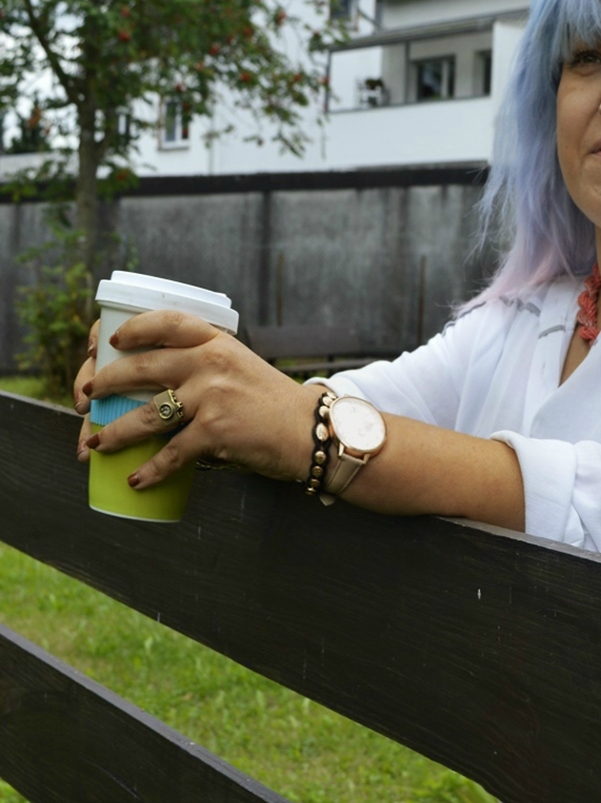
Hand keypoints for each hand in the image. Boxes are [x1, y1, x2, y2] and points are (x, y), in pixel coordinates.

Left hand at [73, 310, 317, 489]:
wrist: (311, 432)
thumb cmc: (274, 404)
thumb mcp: (241, 367)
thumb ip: (206, 366)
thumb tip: (159, 383)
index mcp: (216, 342)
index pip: (165, 323)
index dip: (132, 329)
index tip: (112, 342)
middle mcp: (210, 364)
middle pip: (141, 368)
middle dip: (104, 384)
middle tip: (87, 397)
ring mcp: (211, 397)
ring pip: (146, 415)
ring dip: (114, 432)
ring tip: (96, 444)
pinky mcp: (214, 432)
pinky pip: (171, 453)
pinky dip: (151, 470)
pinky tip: (136, 479)